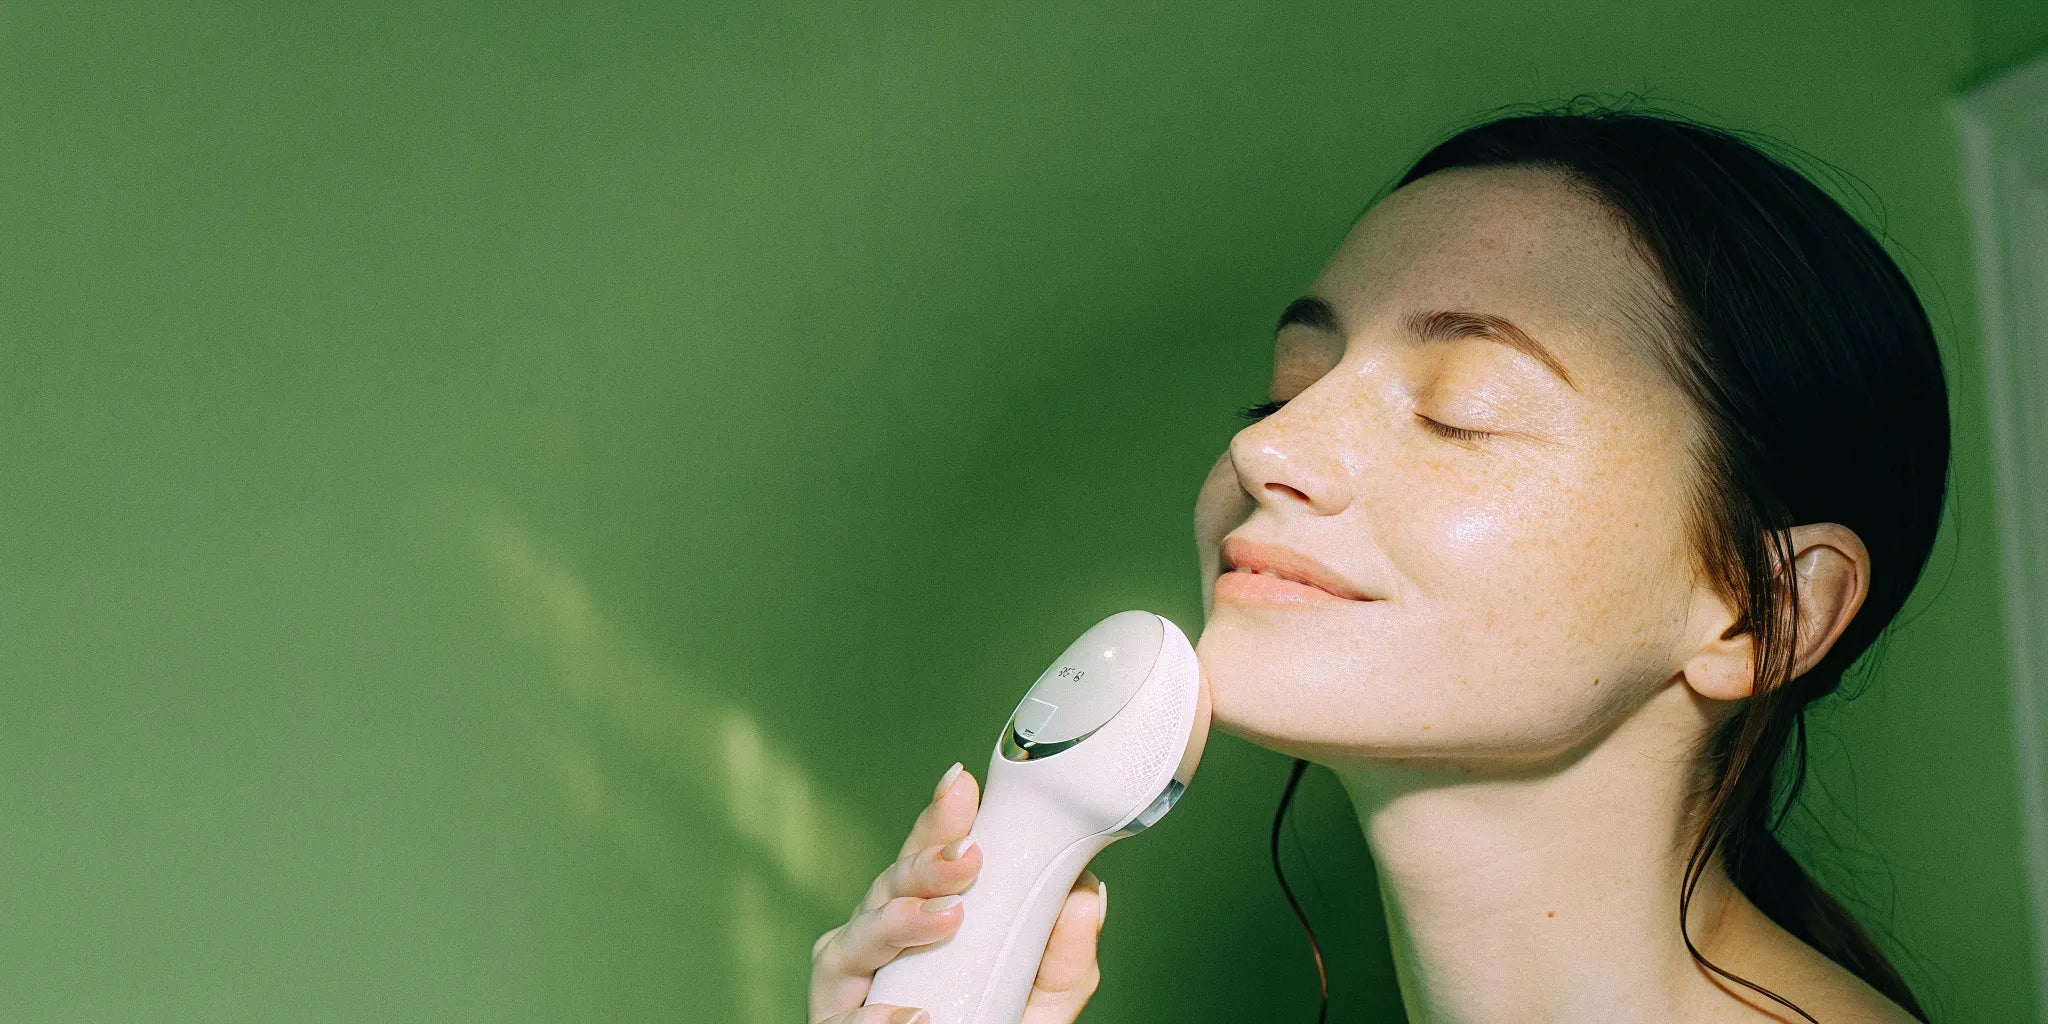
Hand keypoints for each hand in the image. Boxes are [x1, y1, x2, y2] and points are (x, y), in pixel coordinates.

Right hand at [808, 762, 1109, 1023]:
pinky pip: (843, 1020)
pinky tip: (915, 1016)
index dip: (940, 820)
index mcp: (921, 915)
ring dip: (899, 923)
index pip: (924, 858)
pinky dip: (875, 1017)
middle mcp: (878, 942)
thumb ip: (1066, 953)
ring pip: (851, 940)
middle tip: (969, 858)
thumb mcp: (1047, 993)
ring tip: (947, 918)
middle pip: (887, 885)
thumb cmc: (998, 1022)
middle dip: (925, 864)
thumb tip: (1084, 895)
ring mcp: (851, 986)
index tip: (962, 785)